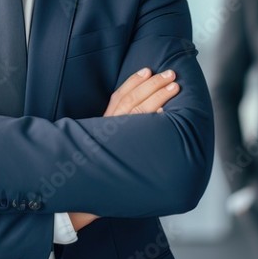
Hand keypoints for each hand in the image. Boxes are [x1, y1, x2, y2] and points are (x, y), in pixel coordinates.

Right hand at [67, 67, 179, 230]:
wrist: (83, 188)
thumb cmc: (97, 164)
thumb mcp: (102, 138)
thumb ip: (117, 126)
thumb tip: (141, 114)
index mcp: (105, 121)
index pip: (119, 95)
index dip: (133, 81)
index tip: (147, 70)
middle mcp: (111, 126)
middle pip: (132, 99)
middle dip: (152, 84)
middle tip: (170, 74)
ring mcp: (118, 137)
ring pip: (139, 111)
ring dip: (158, 96)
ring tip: (174, 87)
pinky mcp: (125, 149)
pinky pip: (141, 132)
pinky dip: (154, 121)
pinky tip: (167, 114)